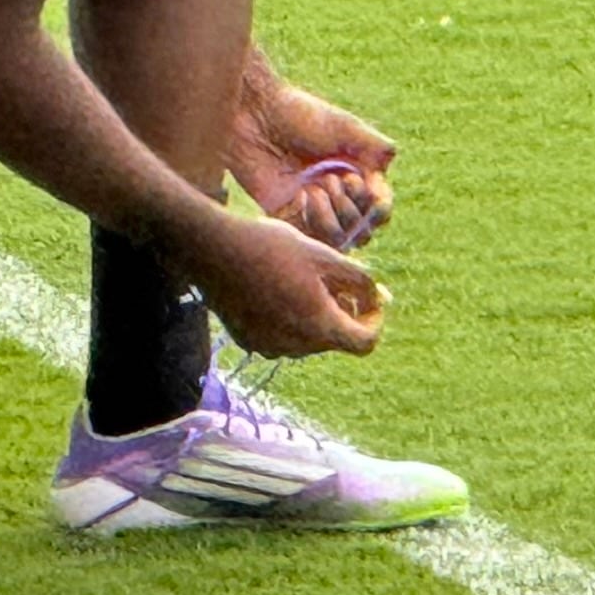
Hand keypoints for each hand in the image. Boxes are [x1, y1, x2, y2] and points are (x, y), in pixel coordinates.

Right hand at [196, 216, 385, 359]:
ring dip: (315, 314)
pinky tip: (274, 288)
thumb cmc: (273, 248)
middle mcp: (296, 347)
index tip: (367, 298)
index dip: (374, 320)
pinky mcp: (249, 341)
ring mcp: (269, 347)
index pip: (365, 342)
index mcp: (320, 327)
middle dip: (342, 312)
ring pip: (308, 338)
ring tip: (301, 279)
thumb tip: (380, 298)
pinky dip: (289, 318)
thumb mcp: (326, 257)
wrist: (213, 249)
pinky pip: (281, 336)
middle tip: (332, 278)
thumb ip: (360, 281)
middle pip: (334, 338)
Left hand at [229, 62, 393, 253]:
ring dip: (331, 218)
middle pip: (362, 230)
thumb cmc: (300, 115)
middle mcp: (337, 195)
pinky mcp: (285, 214)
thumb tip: (390, 164)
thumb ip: (375, 147)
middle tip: (331, 179)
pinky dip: (308, 221)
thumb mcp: (345, 126)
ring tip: (314, 189)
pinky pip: (306, 236)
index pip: (380, 208)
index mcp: (357, 173)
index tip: (363, 191)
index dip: (378, 208)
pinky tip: (299, 196)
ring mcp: (312, 207)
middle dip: (352, 210)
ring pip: (336, 239)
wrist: (255, 117)